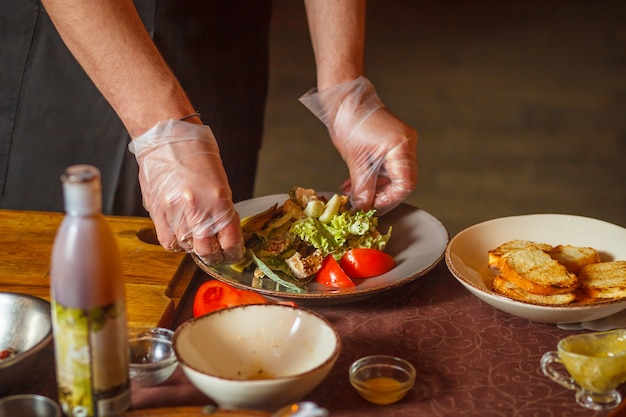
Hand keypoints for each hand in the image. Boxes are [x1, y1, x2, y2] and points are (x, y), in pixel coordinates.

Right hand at [129, 119, 243, 263]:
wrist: (166, 137)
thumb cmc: (196, 153)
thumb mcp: (221, 182)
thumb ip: (222, 209)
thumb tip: (224, 231)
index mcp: (218, 201)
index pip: (230, 241)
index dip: (234, 252)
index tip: (234, 254)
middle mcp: (196, 210)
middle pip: (207, 251)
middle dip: (215, 257)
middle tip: (218, 255)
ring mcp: (174, 212)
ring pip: (186, 247)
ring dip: (194, 248)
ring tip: (198, 241)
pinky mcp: (156, 211)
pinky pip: (167, 240)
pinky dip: (176, 243)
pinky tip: (181, 236)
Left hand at [300, 77, 417, 212]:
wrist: (343, 99)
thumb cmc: (349, 121)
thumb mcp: (356, 160)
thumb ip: (362, 187)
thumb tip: (362, 208)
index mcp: (401, 147)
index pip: (406, 184)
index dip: (389, 199)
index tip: (371, 206)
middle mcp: (406, 144)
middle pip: (401, 181)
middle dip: (380, 195)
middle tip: (361, 202)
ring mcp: (399, 143)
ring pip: (391, 176)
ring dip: (372, 187)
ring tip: (352, 193)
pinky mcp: (390, 143)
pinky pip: (385, 166)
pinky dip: (371, 176)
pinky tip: (354, 183)